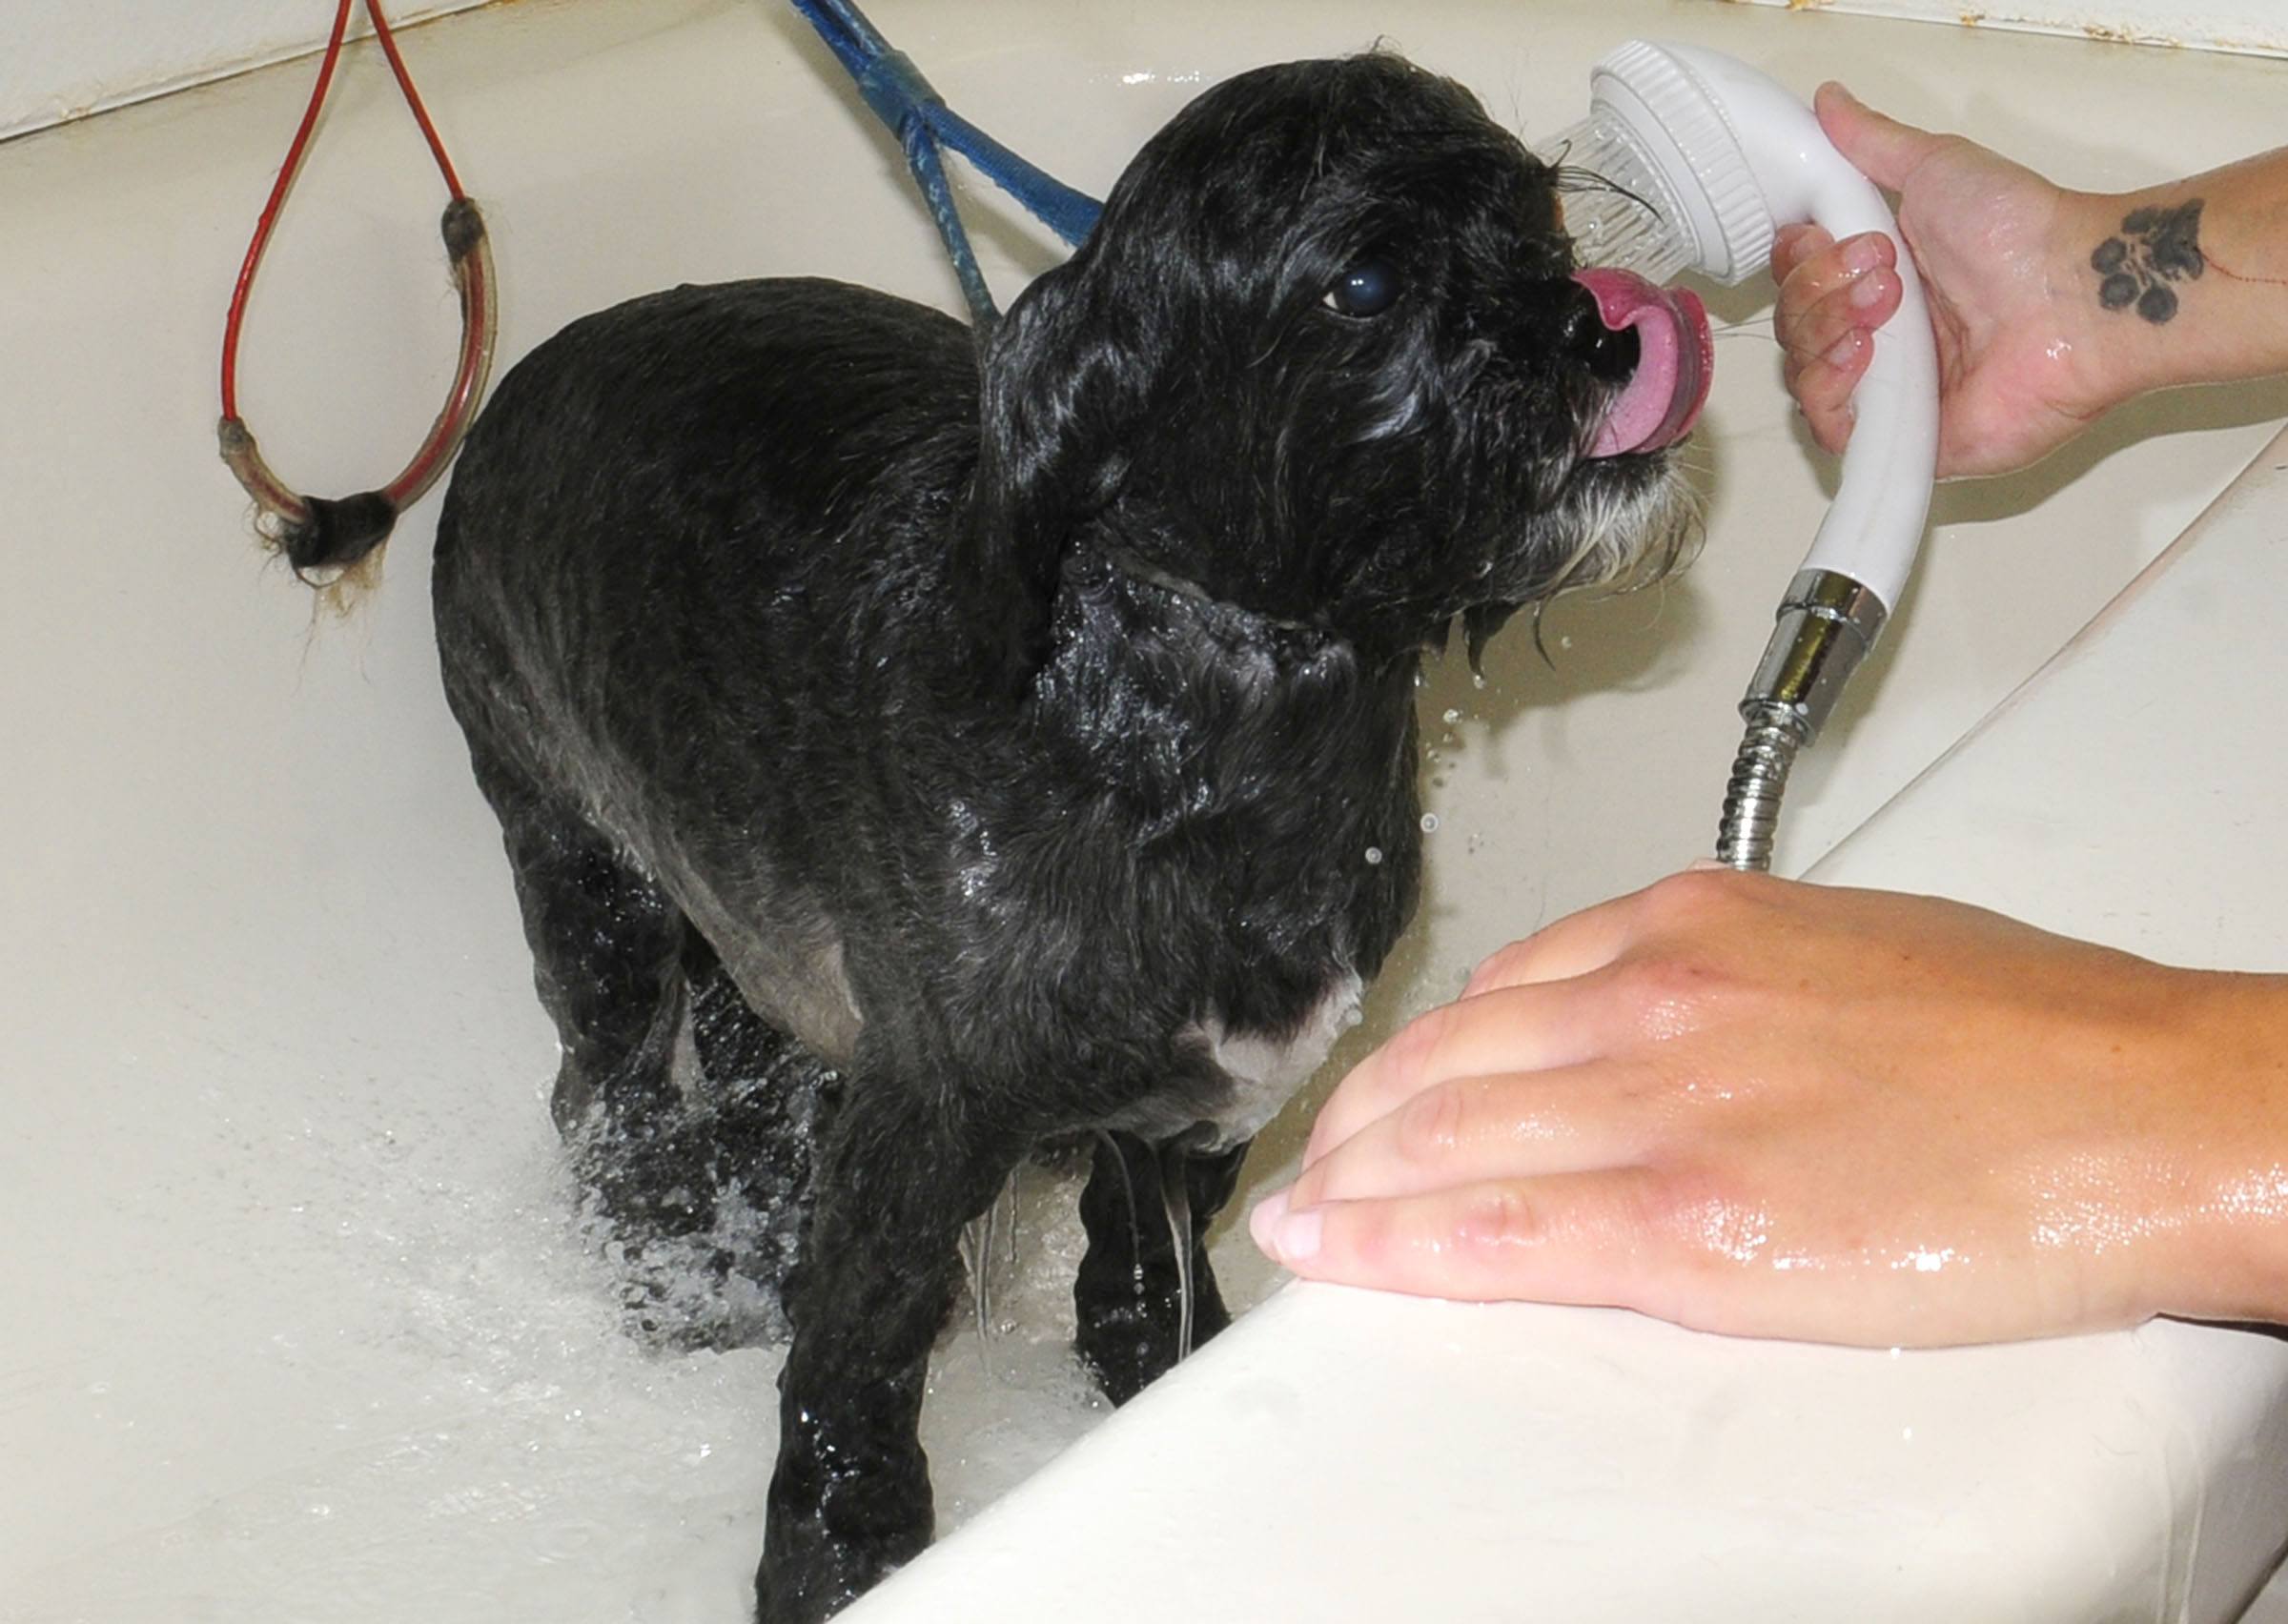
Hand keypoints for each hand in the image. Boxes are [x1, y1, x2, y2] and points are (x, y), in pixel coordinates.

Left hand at [1253, 871, 2287, 1345]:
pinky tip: (1343, 1250)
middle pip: (1446, 1061)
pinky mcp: (1692, 1220)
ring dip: (1352, 1179)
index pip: (1498, 991)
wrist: (2144, 1106)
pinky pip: (1499, 1230)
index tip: (1386, 1088)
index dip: (1420, 1052)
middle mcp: (1651, 1002)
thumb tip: (1639, 1008)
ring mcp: (1662, 1107)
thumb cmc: (2030, 1031)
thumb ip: (1724, 977)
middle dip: (1359, 1119)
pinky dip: (1399, 1242)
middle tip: (1315, 1160)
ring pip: (1446, 1138)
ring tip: (1306, 1214)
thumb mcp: (1844, 945)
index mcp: (1689, 929)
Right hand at [1771, 85, 2108, 478]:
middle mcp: (1883, 338)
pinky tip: (1864, 356)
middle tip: (1886, 273)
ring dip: (1826, 332)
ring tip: (1889, 308)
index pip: (1797, 283)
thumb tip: (1828, 104)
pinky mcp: (1905, 439)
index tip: (1834, 237)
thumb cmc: (2021, 235)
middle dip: (1820, 292)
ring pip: (1802, 377)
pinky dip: (1830, 391)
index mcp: (1881, 281)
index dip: (1800, 262)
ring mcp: (1892, 391)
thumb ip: (1871, 143)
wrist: (2077, 296)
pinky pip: (1832, 430)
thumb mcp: (1935, 166)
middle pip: (1794, 328)